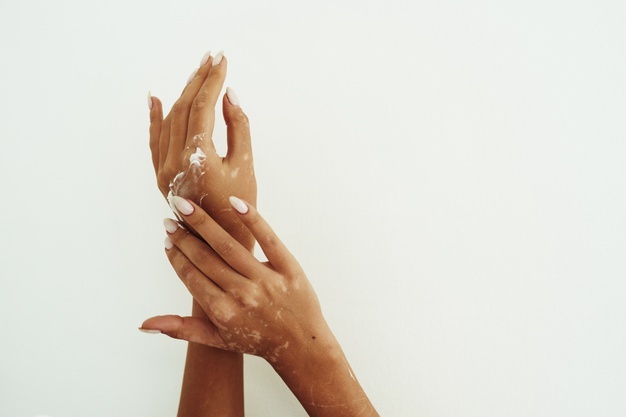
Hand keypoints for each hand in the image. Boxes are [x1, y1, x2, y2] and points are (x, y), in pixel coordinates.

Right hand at [142, 196, 379, 415]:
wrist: (300, 346)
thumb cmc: (255, 340)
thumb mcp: (217, 339)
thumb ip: (181, 329)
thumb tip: (143, 325)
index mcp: (221, 311)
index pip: (191, 276)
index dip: (176, 256)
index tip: (167, 240)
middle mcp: (241, 294)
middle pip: (205, 257)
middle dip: (184, 236)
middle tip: (170, 218)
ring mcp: (266, 280)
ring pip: (229, 245)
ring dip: (204, 223)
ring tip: (187, 206)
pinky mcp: (288, 268)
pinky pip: (268, 239)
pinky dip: (252, 219)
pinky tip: (234, 202)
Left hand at [148, 52, 255, 248]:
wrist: (218, 245)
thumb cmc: (238, 209)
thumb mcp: (245, 167)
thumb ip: (237, 128)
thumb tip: (229, 96)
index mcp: (198, 159)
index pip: (203, 106)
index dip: (213, 80)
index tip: (223, 60)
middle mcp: (174, 161)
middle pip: (184, 108)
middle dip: (199, 79)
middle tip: (212, 57)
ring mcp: (163, 168)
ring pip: (169, 119)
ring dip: (183, 93)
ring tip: (196, 72)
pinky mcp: (161, 175)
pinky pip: (155, 139)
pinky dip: (155, 118)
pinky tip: (155, 99)